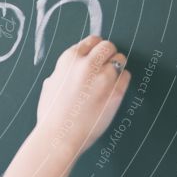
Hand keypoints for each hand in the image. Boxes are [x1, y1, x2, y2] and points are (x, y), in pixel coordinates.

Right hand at [35, 36, 130, 156]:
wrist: (59, 135)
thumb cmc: (52, 113)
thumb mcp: (51, 84)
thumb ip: (65, 71)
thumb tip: (74, 66)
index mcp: (69, 59)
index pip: (92, 40)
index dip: (95, 48)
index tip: (96, 55)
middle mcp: (87, 65)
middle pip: (108, 46)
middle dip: (107, 54)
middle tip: (104, 65)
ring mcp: (104, 78)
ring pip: (120, 59)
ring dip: (116, 67)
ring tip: (108, 80)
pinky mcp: (116, 93)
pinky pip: (126, 76)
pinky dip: (121, 81)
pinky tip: (111, 90)